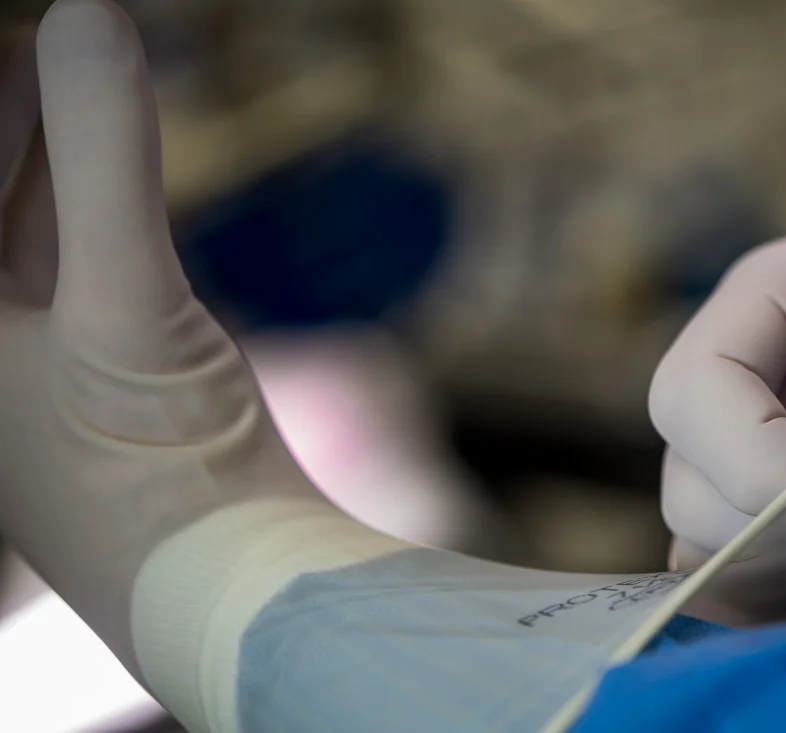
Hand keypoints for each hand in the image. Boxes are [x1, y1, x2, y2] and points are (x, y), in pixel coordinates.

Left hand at [0, 0, 329, 677]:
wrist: (239, 587)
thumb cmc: (159, 479)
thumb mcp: (126, 312)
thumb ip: (108, 163)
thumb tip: (91, 17)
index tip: (21, 38)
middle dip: (14, 104)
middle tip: (46, 32)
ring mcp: (32, 349)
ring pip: (21, 208)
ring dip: (48, 130)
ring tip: (65, 45)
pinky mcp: (101, 357)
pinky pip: (77, 238)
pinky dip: (92, 178)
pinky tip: (99, 123)